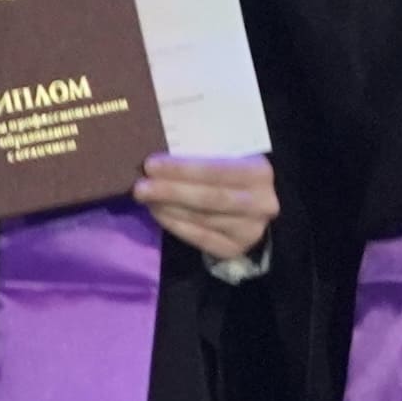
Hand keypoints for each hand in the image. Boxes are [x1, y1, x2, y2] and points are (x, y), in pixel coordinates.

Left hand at [131, 153, 277, 268]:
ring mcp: (250, 230)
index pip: (218, 171)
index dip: (183, 169)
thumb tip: (163, 152)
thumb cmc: (230, 170)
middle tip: (140, 188)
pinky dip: (175, 225)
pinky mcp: (235, 248)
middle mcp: (261, 204)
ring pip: (202, 219)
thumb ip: (203, 152)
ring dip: (168, 208)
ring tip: (144, 199)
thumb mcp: (227, 155)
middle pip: (210, 198)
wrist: (252, 202)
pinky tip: (158, 213)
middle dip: (171, 192)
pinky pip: (200, 238)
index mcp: (260, 173)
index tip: (151, 165)